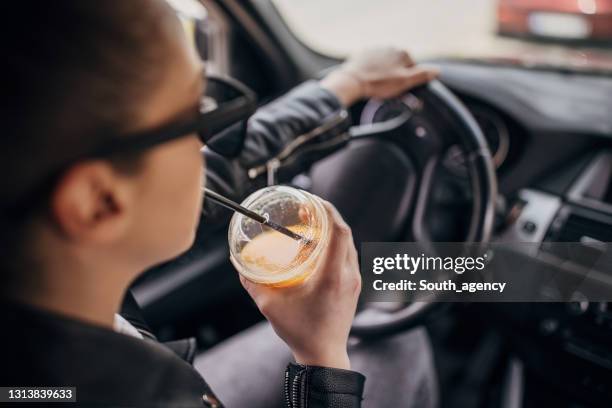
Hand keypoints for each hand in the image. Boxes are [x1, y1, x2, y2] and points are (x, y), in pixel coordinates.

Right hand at [237, 201, 360, 369]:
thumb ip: (252, 282)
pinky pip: (348, 256)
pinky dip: (336, 244)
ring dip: (333, 229)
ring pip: (348, 244)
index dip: (328, 211)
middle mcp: (348, 275)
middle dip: (328, 215)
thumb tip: (238, 262)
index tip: (313, 200)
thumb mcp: (269, 305)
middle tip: (308, 208)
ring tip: (313, 222)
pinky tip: (319, 246)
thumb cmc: (301, 333)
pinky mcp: (354, 286)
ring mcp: (354, 281)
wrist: (324, 356)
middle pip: (345, 233)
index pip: (339, 232)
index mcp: (332, 277)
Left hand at [320, 47, 438, 105]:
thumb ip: (421, 75)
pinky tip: (368, 79)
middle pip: (398, 65)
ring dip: (384, 73)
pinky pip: (372, 64)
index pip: (412, 68)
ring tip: (376, 85)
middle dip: (395, 76)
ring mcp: (376, 49)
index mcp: (402, 53)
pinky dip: (372, 71)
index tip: (399, 89)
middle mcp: (390, 47)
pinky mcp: (363, 54)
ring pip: (385, 64)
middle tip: (387, 89)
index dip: (407, 81)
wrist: (352, 81)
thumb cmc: (379, 83)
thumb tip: (437, 71)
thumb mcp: (404, 82)